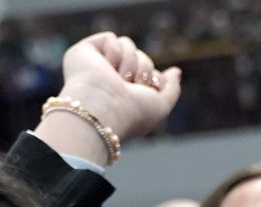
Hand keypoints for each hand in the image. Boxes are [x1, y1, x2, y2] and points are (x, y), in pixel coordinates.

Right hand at [33, 32, 181, 163]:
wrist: (103, 108)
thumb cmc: (131, 113)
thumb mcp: (160, 106)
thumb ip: (171, 89)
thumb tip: (176, 72)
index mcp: (127, 92)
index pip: (149, 72)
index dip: (154, 79)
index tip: (147, 92)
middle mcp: (111, 79)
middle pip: (141, 57)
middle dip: (143, 71)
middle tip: (131, 87)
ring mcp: (97, 65)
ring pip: (128, 45)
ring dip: (129, 63)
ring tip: (118, 79)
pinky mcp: (84, 52)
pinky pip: (111, 38)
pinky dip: (114, 53)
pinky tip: (105, 68)